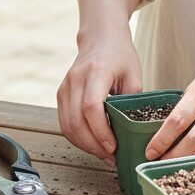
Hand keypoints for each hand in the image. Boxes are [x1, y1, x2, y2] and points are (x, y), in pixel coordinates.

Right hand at [57, 23, 141, 167]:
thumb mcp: (134, 74)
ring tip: (104, 154)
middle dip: (93, 145)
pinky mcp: (61, 93)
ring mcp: (65, 86)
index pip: (91, 107)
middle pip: (76, 121)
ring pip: (67, 125)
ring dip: (85, 145)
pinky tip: (92, 143)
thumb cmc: (120, 54)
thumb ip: (131, 102)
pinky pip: (65, 122)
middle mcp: (75, 79)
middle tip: (111, 158)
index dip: (100, 131)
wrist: (100, 36)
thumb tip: (132, 133)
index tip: (113, 146)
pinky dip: (77, 137)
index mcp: (96, 71)